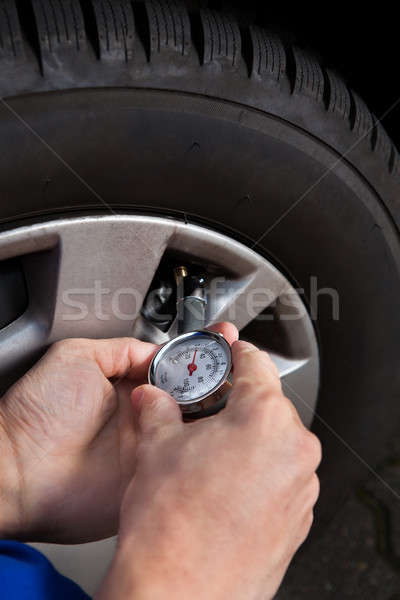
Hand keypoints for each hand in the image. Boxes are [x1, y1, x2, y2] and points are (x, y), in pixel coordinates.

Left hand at [0, 323, 237, 542]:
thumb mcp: (77, 357)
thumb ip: (121, 349)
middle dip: (222, 378)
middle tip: (242, 364)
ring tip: (240, 390)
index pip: (177, 367)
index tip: (222, 339)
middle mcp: (147, 417)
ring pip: (199, 429)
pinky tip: (221, 431)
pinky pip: (187, 464)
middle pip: (197, 396)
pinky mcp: (153, 478)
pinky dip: (206, 451)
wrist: (18, 471)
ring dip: (221, 412)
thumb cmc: (37, 414)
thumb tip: (157, 350)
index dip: (202, 353)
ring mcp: (153, 448)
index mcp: (132, 388)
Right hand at [98, 341, 320, 599]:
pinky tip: (224, 491)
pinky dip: (258, 475)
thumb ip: (158, 408)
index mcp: (265, 418)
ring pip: (275, 445)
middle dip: (235, 404)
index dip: (234, 352)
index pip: (255, 363)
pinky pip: (281, 480)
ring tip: (209, 461)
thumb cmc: (172, 524)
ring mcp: (302, 488)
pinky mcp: (298, 519)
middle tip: (204, 413)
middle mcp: (295, 450)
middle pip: (267, 406)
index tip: (228, 351)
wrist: (178, 591)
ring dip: (247, 442)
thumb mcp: (157, 446)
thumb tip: (152, 397)